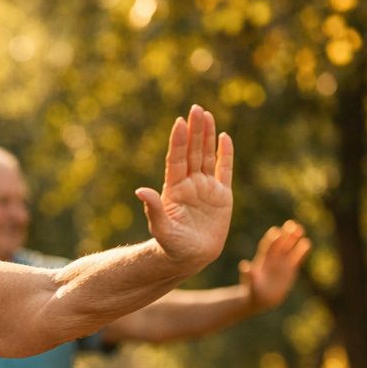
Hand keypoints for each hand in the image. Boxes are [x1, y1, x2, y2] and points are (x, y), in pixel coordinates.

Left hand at [136, 105, 233, 271]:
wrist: (190, 259)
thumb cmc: (171, 247)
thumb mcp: (162, 230)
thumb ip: (154, 210)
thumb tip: (140, 191)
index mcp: (174, 190)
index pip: (176, 160)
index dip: (178, 142)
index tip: (179, 123)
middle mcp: (190, 185)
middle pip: (192, 152)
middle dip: (194, 131)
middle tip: (195, 109)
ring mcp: (206, 188)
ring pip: (207, 156)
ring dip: (207, 136)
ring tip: (206, 115)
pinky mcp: (222, 196)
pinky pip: (224, 171)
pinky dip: (226, 155)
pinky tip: (225, 138)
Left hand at [241, 220, 310, 310]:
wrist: (261, 299)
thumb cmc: (253, 291)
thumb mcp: (250, 284)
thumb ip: (249, 275)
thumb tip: (244, 265)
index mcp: (262, 260)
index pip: (267, 246)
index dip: (271, 239)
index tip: (276, 231)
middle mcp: (273, 258)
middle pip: (280, 243)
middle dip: (285, 234)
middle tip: (291, 224)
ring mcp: (282, 263)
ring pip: (289, 248)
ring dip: (294, 239)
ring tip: (300, 230)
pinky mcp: (291, 269)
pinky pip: (297, 258)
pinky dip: (301, 251)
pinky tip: (307, 243)